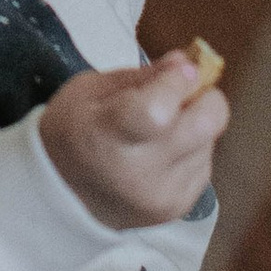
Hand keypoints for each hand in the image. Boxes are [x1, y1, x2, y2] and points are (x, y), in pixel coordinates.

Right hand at [37, 52, 227, 231]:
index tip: (182, 69)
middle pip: (204, 125)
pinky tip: (166, 151)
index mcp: (106, 135)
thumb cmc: (74, 130)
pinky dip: (192, 150)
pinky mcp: (178, 207)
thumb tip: (185, 62)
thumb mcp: (91, 90)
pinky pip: (204, 165)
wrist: (63, 195)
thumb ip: (142, 76)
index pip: (158, 109)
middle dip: (206, 98)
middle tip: (188, 92)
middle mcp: (139, 172)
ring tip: (166, 127)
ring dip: (196, 125)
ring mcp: (162, 194)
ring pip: (208, 142)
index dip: (178, 82)